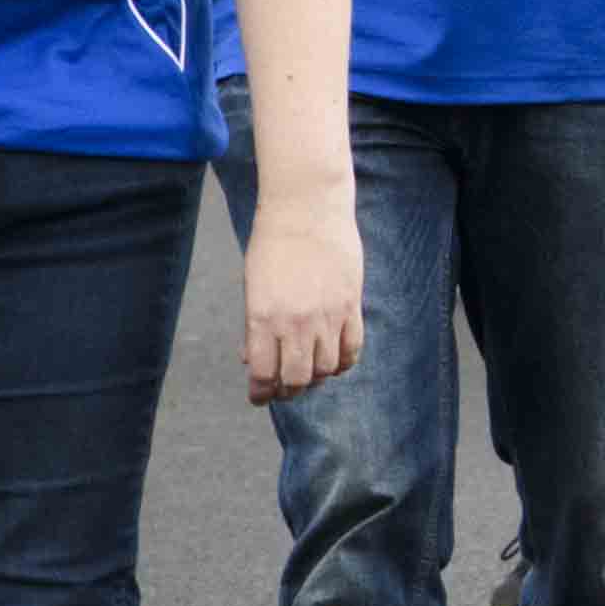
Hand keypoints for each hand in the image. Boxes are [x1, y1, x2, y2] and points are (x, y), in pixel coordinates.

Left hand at [243, 184, 361, 403]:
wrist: (306, 208)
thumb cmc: (272, 244)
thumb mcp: (252, 286)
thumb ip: (254, 326)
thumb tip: (252, 360)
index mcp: (262, 318)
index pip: (263, 374)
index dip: (260, 393)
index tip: (259, 397)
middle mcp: (295, 323)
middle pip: (296, 379)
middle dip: (287, 391)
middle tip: (284, 388)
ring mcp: (326, 316)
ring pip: (326, 370)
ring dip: (316, 377)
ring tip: (308, 372)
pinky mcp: (351, 306)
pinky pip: (352, 350)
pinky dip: (343, 363)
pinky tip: (334, 361)